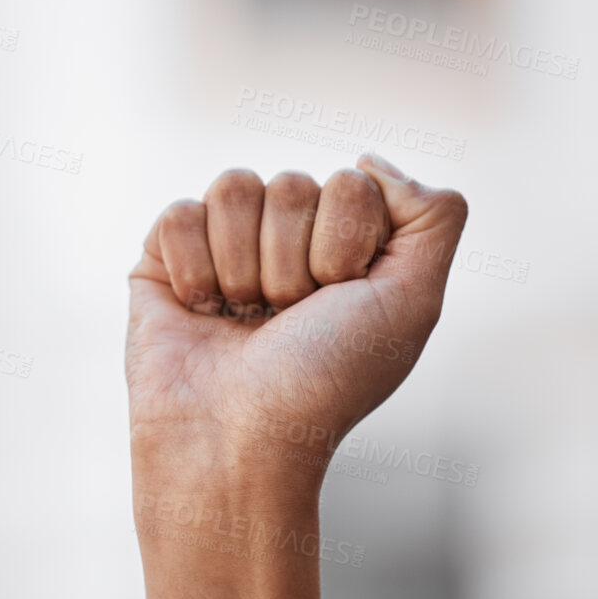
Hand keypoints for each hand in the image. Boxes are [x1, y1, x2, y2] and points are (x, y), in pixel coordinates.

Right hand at [125, 154, 467, 496]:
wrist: (237, 438)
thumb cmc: (323, 383)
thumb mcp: (413, 303)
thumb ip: (435, 216)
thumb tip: (369, 160)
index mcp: (345, 245)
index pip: (349, 184)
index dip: (343, 246)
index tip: (335, 304)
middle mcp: (284, 239)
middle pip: (290, 184)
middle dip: (290, 264)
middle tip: (282, 320)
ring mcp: (222, 244)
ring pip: (233, 187)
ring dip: (241, 267)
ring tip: (241, 318)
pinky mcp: (162, 257)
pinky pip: (179, 213)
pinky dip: (193, 270)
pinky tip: (200, 311)